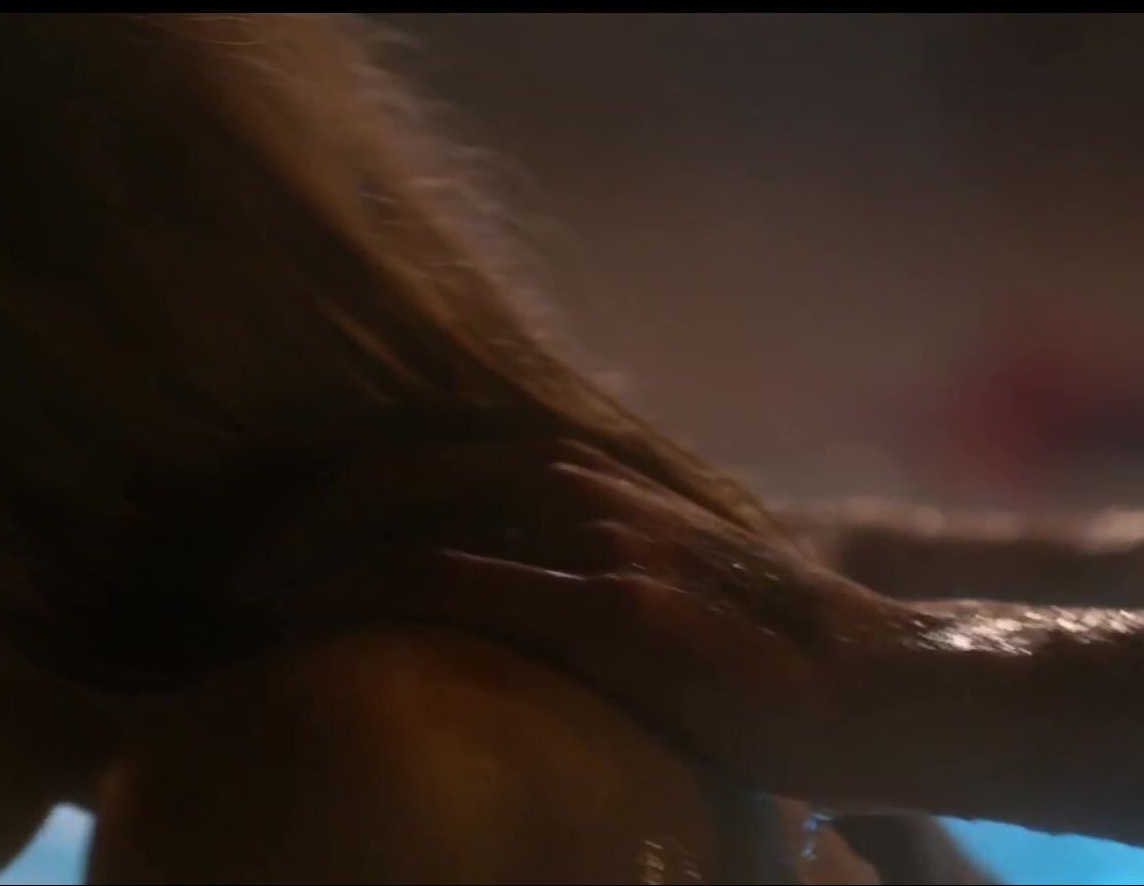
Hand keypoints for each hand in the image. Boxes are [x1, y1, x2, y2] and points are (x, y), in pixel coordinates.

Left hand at [260, 436, 920, 798]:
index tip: (292, 536)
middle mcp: (605, 488)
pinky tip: (307, 623)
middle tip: (237, 568)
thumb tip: (544, 632)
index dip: (363, 484)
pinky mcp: (619, 613)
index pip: (458, 453)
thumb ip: (619, 592)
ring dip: (322, 544)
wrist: (906, 690)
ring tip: (245, 596)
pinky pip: (461, 582)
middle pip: (421, 464)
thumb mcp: (698, 606)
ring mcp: (611, 542)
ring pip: (425, 507)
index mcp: (618, 482)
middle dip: (318, 506)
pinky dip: (371, 591)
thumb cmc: (803, 668)